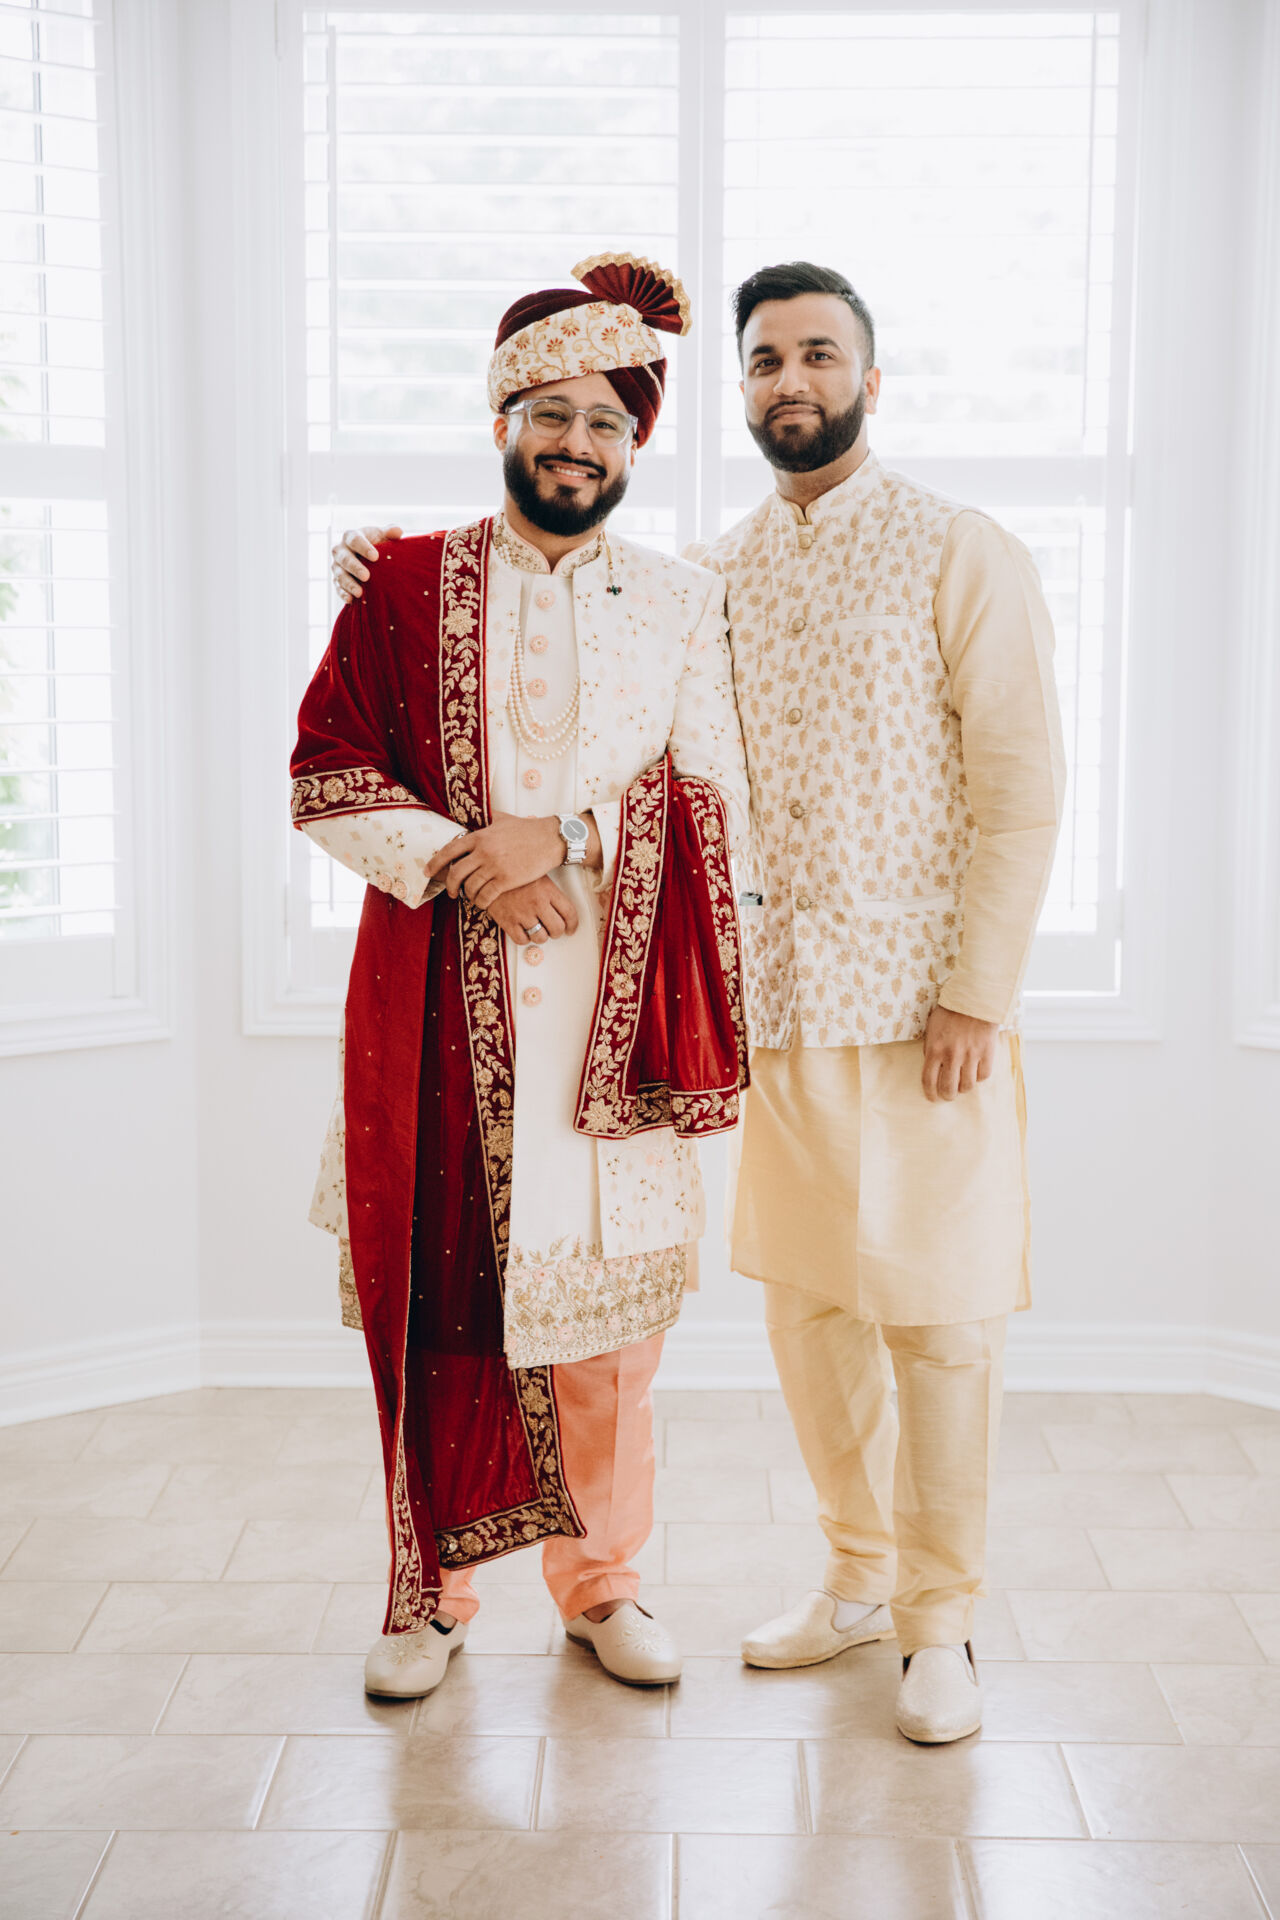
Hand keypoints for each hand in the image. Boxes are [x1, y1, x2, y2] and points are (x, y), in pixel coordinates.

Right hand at [332, 525, 402, 602]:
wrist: (367, 557)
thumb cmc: (375, 544)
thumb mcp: (382, 536)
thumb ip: (389, 532)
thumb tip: (398, 531)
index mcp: (351, 536)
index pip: (354, 540)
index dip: (364, 548)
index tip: (375, 557)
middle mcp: (340, 550)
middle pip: (344, 558)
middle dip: (355, 567)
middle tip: (366, 576)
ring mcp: (337, 566)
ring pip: (339, 574)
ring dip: (349, 584)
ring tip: (359, 592)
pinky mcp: (336, 580)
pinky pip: (337, 587)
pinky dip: (343, 594)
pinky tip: (350, 600)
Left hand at [427, 812, 564, 909]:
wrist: (550, 839)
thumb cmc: (527, 828)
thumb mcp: (502, 818)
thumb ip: (485, 817)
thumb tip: (473, 813)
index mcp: (479, 836)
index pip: (449, 850)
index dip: (435, 863)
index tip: (427, 872)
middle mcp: (483, 851)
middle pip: (455, 873)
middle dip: (450, 886)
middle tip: (452, 893)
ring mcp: (494, 866)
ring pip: (470, 887)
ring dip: (468, 896)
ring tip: (472, 898)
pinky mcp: (506, 880)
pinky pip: (486, 896)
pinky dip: (481, 902)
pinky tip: (484, 903)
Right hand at [486, 879, 578, 945]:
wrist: (487, 873)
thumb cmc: (513, 873)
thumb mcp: (536, 875)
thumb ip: (550, 891)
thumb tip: (563, 910)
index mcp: (548, 890)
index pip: (569, 913)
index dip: (573, 925)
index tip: (570, 929)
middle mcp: (537, 903)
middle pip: (557, 929)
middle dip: (557, 932)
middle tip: (552, 930)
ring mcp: (522, 914)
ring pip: (540, 937)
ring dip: (541, 936)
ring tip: (536, 929)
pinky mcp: (507, 922)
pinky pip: (522, 940)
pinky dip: (525, 939)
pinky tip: (523, 930)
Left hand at [921, 1006, 999, 1102]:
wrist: (975, 999)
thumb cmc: (951, 1011)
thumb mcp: (932, 1028)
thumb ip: (930, 1048)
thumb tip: (932, 1067)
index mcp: (935, 1049)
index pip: (929, 1080)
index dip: (930, 1093)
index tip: (933, 1098)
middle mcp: (952, 1055)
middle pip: (949, 1088)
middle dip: (947, 1095)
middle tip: (948, 1094)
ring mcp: (970, 1055)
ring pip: (967, 1086)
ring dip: (964, 1088)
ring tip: (963, 1083)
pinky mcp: (987, 1053)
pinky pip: (984, 1076)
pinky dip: (979, 1077)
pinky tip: (976, 1071)